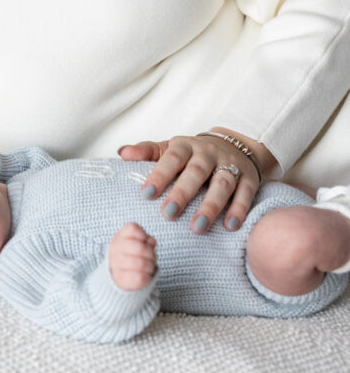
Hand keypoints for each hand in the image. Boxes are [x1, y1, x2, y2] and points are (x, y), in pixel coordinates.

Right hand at [109, 222, 156, 289]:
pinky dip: (147, 277)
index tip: (144, 241)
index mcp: (119, 237)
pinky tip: (146, 275)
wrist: (119, 274)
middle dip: (151, 253)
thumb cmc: (132, 254)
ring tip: (149, 266)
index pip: (133, 229)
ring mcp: (116, 265)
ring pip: (141, 264)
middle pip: (140, 248)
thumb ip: (145, 239)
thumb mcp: (137, 242)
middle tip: (151, 257)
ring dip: (150, 266)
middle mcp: (115, 249)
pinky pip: (139, 278)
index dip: (143, 235)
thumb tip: (151, 242)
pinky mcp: (121, 280)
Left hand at [118, 128, 269, 231]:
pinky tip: (230, 226)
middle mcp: (209, 153)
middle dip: (183, 193)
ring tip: (198, 227)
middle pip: (196, 171)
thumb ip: (147, 152)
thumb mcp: (169, 149)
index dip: (159, 175)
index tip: (146, 194)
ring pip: (222, 183)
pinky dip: (239, 209)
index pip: (171, 158)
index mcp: (185, 145)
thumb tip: (122, 153)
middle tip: (168, 214)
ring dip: (211, 205)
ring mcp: (230, 165)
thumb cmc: (191, 155)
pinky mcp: (249, 178)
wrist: (233, 145)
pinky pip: (245, 193)